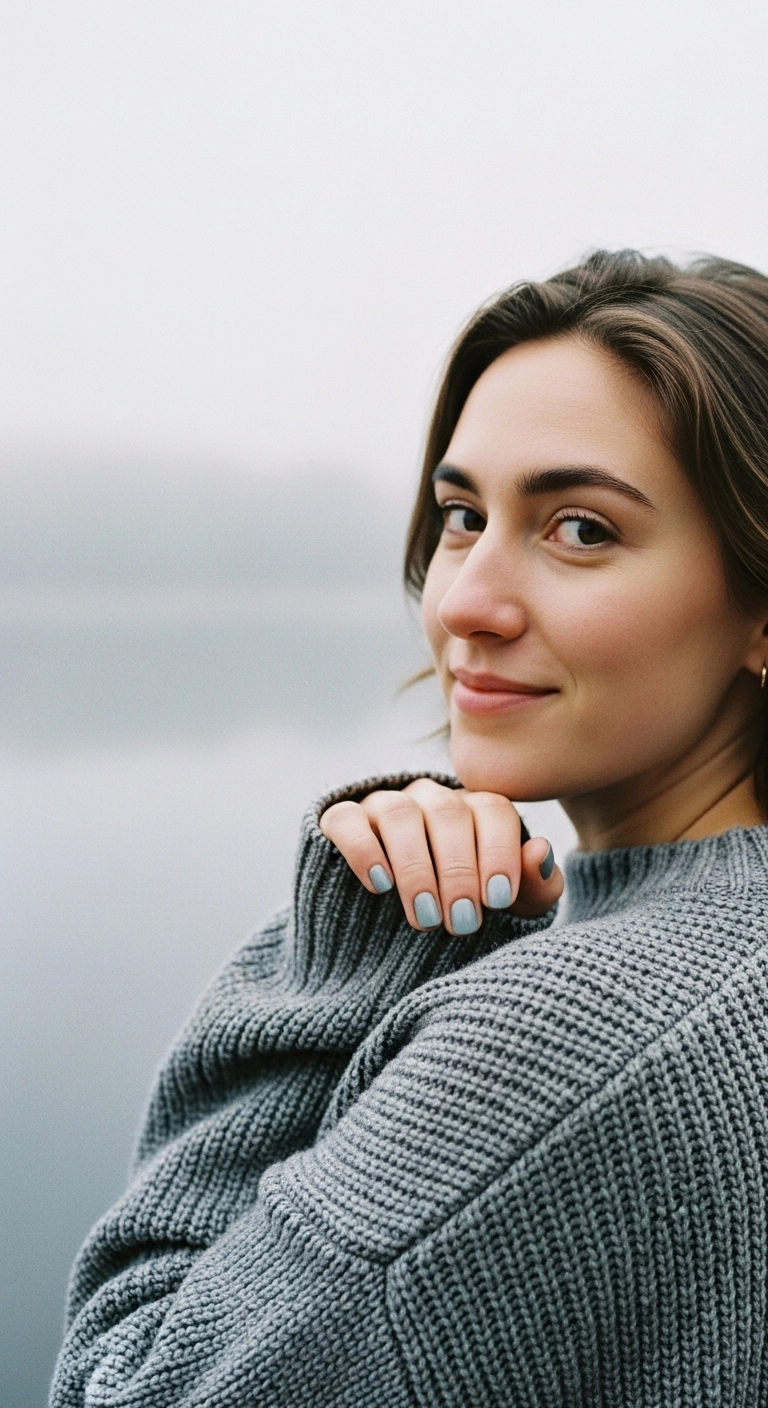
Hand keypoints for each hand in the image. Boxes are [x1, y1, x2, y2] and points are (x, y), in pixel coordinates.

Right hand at [320, 778, 562, 933]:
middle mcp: (433, 799)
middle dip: (459, 872)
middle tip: (462, 923)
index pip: (494, 810)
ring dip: (416, 867)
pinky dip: (364, 849)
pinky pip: (347, 818)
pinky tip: (380, 885)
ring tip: (425, 917)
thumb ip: (533, 885)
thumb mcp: (507, 906)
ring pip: (400, 814)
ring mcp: (385, 805)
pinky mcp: (343, 821)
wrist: (393, 932)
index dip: (499, 853)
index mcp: (476, 810)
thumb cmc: (463, 910)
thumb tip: (540, 850)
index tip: (498, 901)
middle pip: (449, 815)